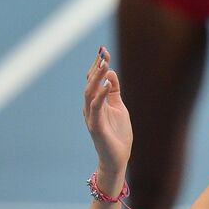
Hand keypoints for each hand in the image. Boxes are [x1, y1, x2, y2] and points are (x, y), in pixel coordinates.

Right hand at [83, 47, 131, 189]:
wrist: (117, 158)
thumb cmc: (118, 134)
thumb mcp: (118, 107)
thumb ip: (114, 91)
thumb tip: (111, 72)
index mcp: (95, 102)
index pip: (94, 80)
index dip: (97, 65)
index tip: (103, 50)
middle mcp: (90, 107)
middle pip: (90, 83)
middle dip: (96, 67)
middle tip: (103, 52)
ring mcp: (91, 116)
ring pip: (90, 92)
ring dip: (97, 77)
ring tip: (104, 63)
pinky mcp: (96, 126)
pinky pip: (96, 107)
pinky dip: (100, 94)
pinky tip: (107, 84)